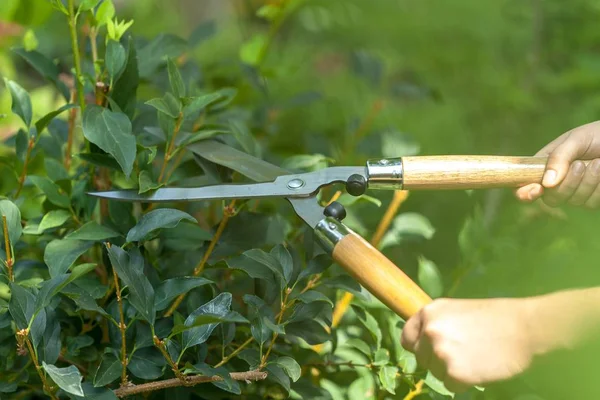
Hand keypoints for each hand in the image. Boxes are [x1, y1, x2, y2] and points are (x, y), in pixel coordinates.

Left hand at [400, 297, 538, 392]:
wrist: (524, 328)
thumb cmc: (495, 318)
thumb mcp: (457, 311)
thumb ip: (437, 323)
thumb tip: (423, 340)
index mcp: (429, 312)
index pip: (407, 337)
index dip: (419, 345)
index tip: (430, 350)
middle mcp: (429, 331)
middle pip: (421, 358)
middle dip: (437, 360)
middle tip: (463, 354)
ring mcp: (440, 352)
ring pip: (435, 373)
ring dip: (451, 371)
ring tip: (474, 359)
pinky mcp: (454, 373)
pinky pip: (450, 386)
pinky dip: (464, 383)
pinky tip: (480, 369)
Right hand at [515, 120, 599, 206]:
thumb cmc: (598, 134)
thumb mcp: (576, 139)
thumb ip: (559, 158)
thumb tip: (546, 183)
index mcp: (544, 166)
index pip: (524, 186)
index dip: (524, 193)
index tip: (536, 189)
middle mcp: (557, 183)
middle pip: (551, 199)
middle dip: (567, 184)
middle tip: (580, 165)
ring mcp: (576, 192)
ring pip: (574, 201)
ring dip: (588, 182)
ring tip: (598, 162)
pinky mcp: (593, 199)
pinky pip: (592, 203)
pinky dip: (599, 187)